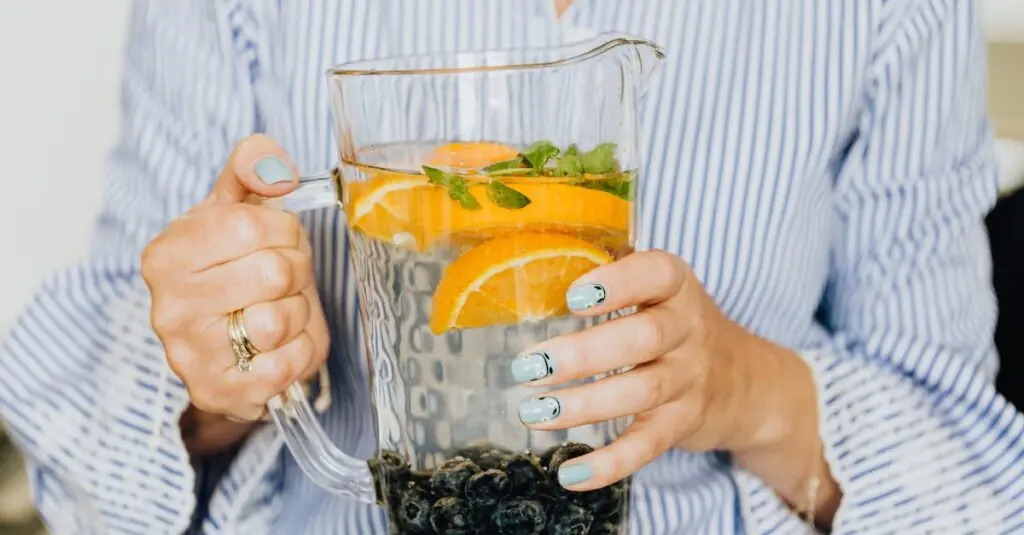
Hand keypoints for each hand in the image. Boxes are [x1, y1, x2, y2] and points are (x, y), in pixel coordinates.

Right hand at [142, 135, 330, 439]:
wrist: (225, 344)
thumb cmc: (234, 269)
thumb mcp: (236, 209)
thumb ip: (253, 168)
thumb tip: (276, 168)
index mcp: (167, 254)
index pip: (255, 226)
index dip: (285, 231)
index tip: (277, 240)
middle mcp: (169, 307)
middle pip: (274, 273)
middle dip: (296, 271)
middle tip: (283, 278)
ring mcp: (189, 356)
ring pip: (280, 321)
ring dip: (298, 312)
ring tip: (280, 309)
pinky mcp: (219, 393)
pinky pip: (288, 366)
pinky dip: (301, 351)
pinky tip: (283, 345)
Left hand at [511, 250, 798, 490]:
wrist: (742, 380)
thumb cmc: (674, 323)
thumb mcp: (658, 292)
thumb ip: (612, 280)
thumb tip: (528, 276)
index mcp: (676, 287)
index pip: (655, 275)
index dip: (617, 283)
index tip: (573, 296)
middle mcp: (687, 330)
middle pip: (642, 339)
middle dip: (582, 354)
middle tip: (528, 366)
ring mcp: (688, 380)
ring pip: (640, 393)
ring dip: (582, 405)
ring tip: (533, 411)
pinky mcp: (681, 424)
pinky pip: (647, 446)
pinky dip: (609, 464)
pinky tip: (570, 474)